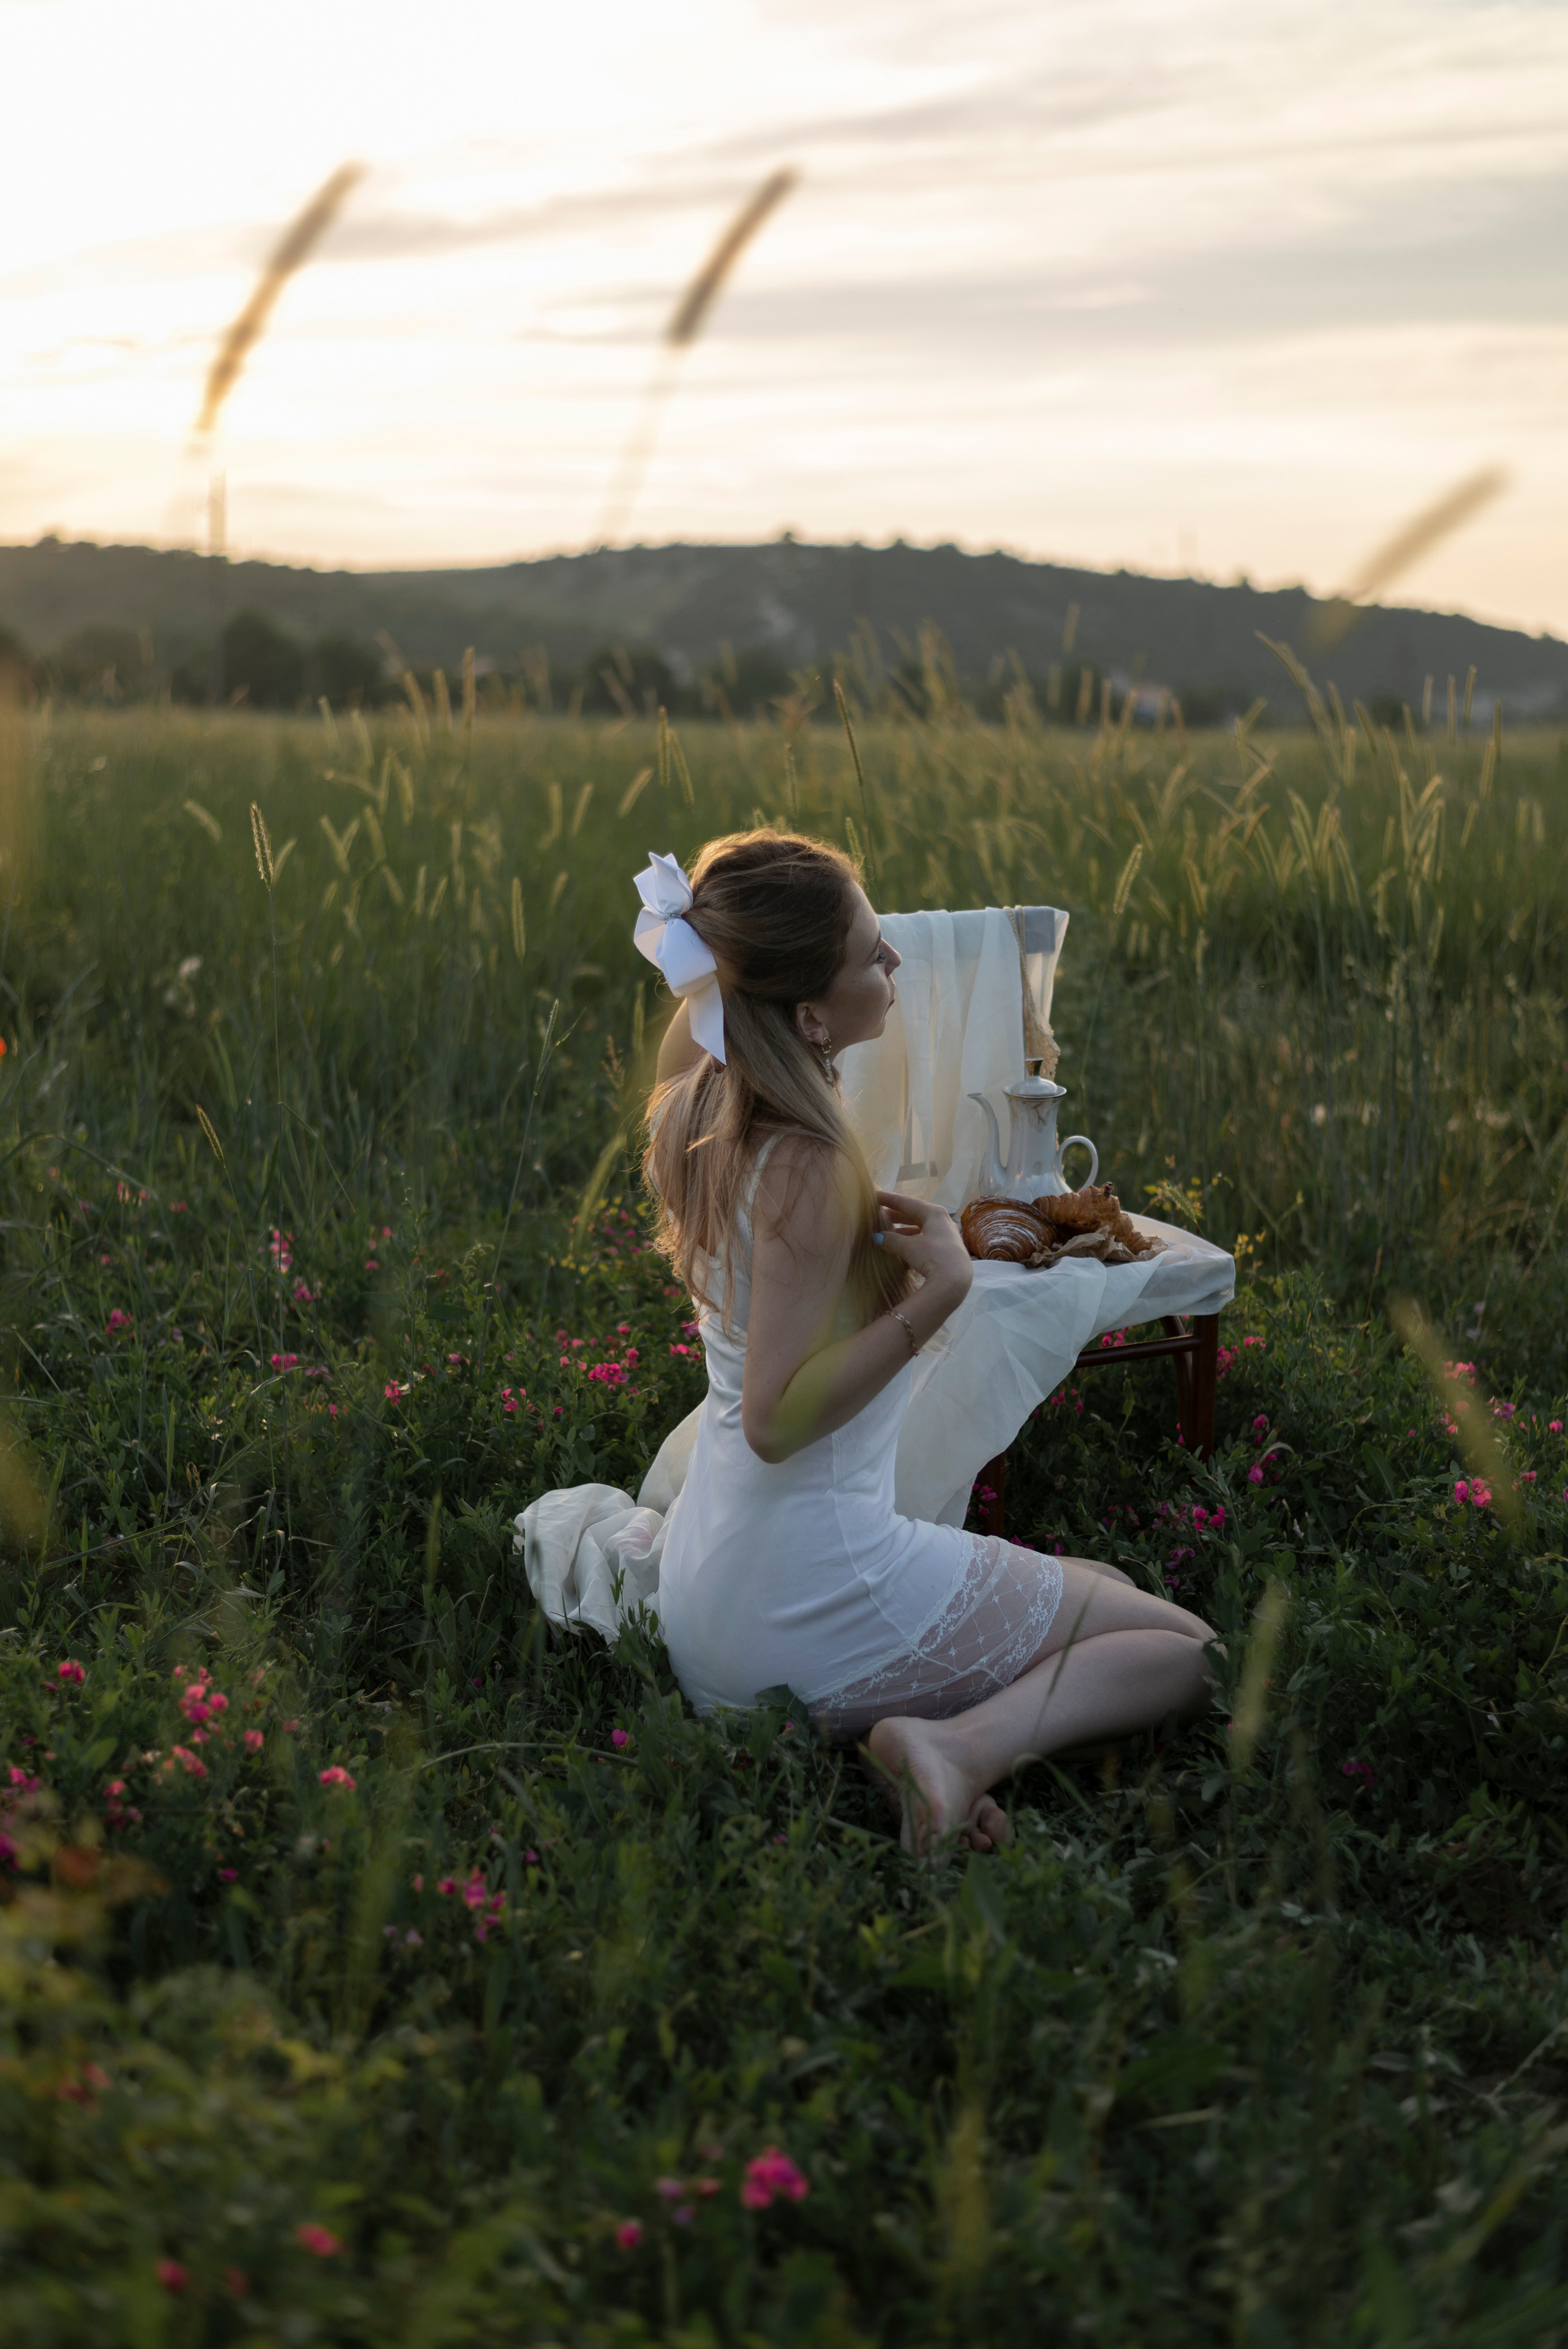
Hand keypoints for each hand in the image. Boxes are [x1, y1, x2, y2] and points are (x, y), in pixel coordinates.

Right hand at [873, 1190, 972, 1306]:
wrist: (954, 1283)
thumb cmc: (932, 1258)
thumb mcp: (909, 1247)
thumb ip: (892, 1240)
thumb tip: (877, 1237)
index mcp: (934, 1213)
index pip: (908, 1202)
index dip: (889, 1199)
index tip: (874, 1196)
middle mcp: (943, 1221)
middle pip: (915, 1214)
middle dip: (896, 1215)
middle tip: (879, 1214)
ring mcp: (947, 1236)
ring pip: (921, 1228)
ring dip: (904, 1229)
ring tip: (888, 1232)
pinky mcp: (947, 1250)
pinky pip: (926, 1239)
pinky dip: (913, 1240)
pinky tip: (902, 1247)